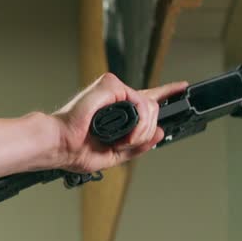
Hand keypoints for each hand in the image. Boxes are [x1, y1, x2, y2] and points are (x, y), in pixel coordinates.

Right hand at [52, 73, 188, 173]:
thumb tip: (159, 134)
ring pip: (148, 105)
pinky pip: (139, 101)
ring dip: (143, 130)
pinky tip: (127, 134)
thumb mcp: (114, 154)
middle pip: (152, 107)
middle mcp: (115, 98)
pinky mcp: (109, 86)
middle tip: (131, 143)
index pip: (145, 98)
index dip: (166, 92)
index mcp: (115, 111)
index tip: (181, 88)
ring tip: (126, 141)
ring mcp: (113, 90)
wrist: (59, 145)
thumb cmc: (75, 149)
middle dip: (148, 130)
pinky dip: (138, 122)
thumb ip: (137, 145)